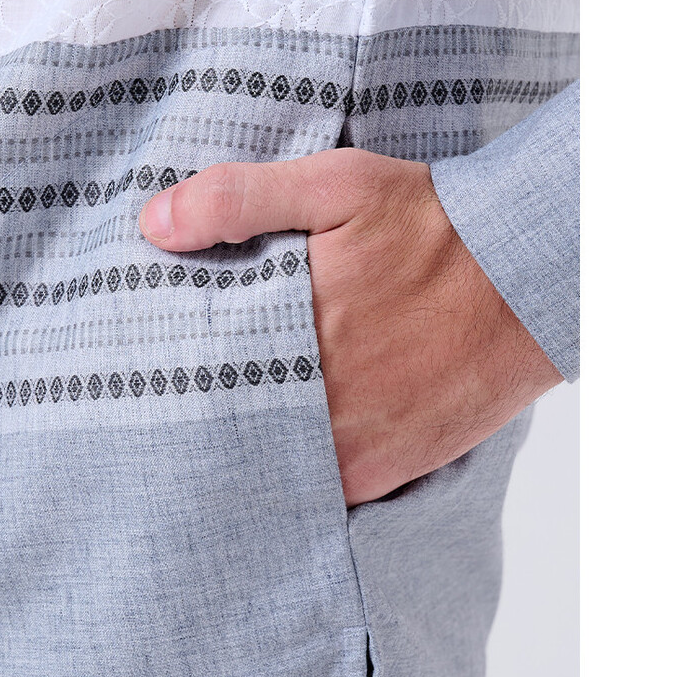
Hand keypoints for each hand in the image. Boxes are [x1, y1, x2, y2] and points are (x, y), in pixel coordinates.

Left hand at [138, 148, 562, 505]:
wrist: (531, 281)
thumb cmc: (433, 227)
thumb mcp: (337, 185)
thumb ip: (239, 199)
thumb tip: (154, 226)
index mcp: (287, 325)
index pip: (191, 364)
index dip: (165, 366)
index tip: (146, 363)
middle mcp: (311, 396)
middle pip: (220, 420)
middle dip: (194, 412)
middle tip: (168, 405)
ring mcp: (346, 444)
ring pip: (260, 463)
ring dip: (238, 449)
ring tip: (213, 433)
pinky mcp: (380, 472)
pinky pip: (312, 491)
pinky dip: (288, 476)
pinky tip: (273, 454)